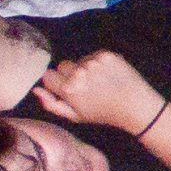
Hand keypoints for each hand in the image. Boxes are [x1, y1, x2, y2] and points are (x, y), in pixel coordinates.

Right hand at [32, 50, 165, 133]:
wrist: (135, 105)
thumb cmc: (103, 113)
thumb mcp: (75, 116)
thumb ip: (52, 104)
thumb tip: (36, 90)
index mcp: (68, 88)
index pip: (47, 76)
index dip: (56, 84)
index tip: (66, 90)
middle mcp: (79, 72)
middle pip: (62, 66)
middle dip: (69, 75)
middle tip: (84, 87)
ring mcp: (94, 61)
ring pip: (78, 60)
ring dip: (84, 69)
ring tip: (98, 82)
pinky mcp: (107, 54)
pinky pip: (93, 55)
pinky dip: (97, 63)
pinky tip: (107, 75)